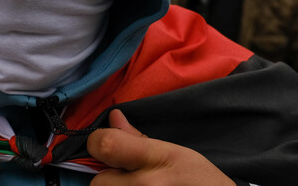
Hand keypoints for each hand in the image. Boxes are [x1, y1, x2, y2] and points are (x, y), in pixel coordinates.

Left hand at [88, 110, 232, 185]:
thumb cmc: (200, 180)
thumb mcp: (176, 153)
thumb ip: (139, 138)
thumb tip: (113, 117)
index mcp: (155, 161)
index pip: (106, 145)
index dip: (97, 143)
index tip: (103, 146)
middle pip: (99, 182)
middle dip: (108, 178)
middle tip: (129, 178)